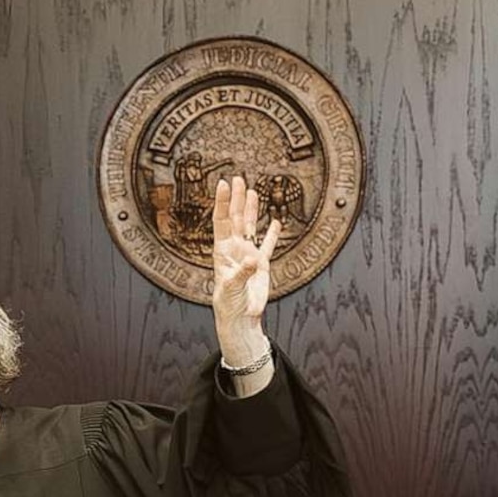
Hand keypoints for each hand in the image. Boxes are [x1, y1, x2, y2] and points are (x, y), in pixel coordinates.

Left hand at [209, 173, 282, 357]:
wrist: (240, 318)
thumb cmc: (229, 304)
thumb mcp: (232, 288)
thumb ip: (243, 273)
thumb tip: (253, 260)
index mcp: (222, 251)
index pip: (222, 221)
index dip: (223, 202)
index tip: (223, 184)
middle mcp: (234, 249)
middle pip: (236, 218)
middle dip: (237, 198)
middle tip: (237, 178)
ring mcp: (247, 255)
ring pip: (250, 226)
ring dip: (252, 209)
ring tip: (252, 191)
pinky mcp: (261, 265)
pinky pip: (266, 244)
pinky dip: (271, 233)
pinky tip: (276, 221)